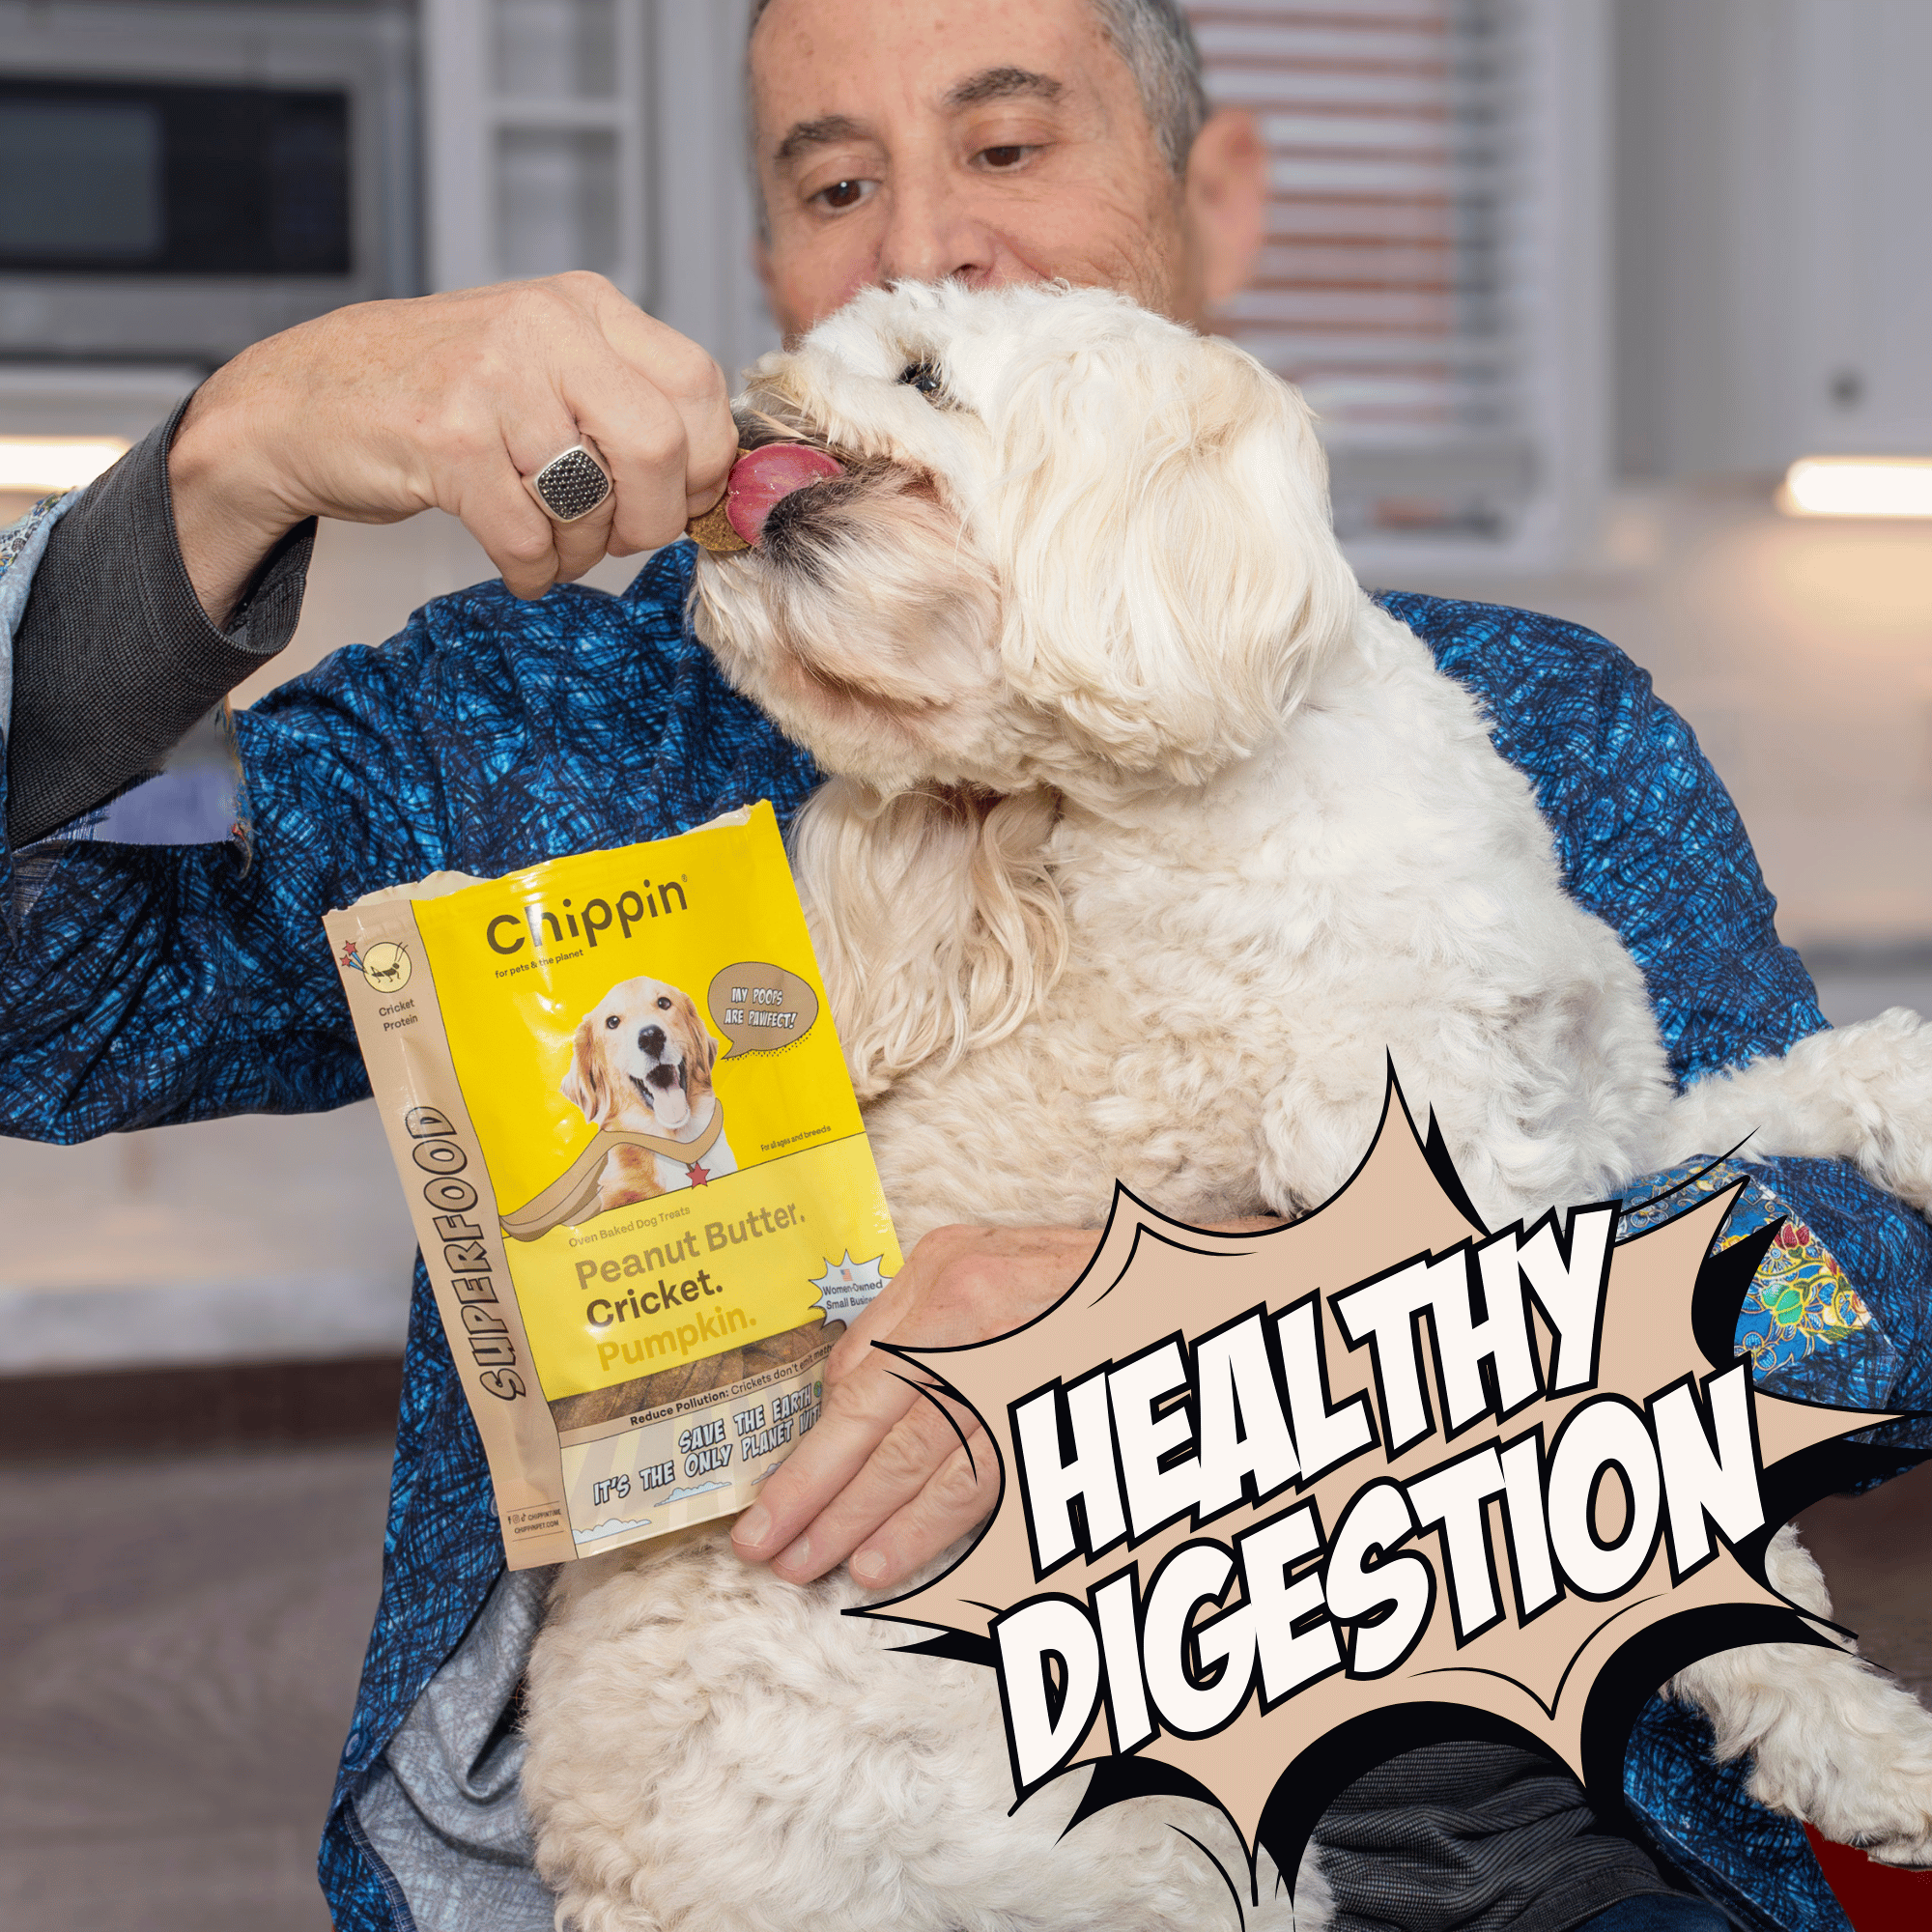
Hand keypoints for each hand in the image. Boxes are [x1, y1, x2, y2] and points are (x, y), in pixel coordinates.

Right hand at [168, 273, 734, 623]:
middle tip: (616, 539)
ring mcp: (492, 378)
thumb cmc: (441, 399)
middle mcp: (544, 326)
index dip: (702, 466)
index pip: (699, 387)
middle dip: (651, 520)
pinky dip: (532, 571)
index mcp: (584, 306)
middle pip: (661, 447)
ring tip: (549, 544)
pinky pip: (529, 537)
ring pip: (595, 500)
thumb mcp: (545, 370)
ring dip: (581, 552)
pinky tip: (515, 561)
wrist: (301, 403)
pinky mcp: (445, 438)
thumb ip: (628, 405)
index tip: (675, 500)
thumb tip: (717, 486)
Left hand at [730, 1223, 1101, 1590]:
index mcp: (945, 1270)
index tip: (770, 1493)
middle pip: (870, 1416)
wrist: (1184, 1289)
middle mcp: (969, 1312)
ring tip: (805, 1565)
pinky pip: (973, 1483)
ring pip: (913, 1459)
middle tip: (759, 1544)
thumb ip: (913, 1323)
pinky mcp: (1048, 1415)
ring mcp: (1011, 1365)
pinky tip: (881, 1563)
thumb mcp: (987, 1265)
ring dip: (853, 1520)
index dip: (812, 1440)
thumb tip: (842, 1400)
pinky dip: (922, 1529)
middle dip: (808, 1488)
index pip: (857, 1370)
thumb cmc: (1078, 1284)